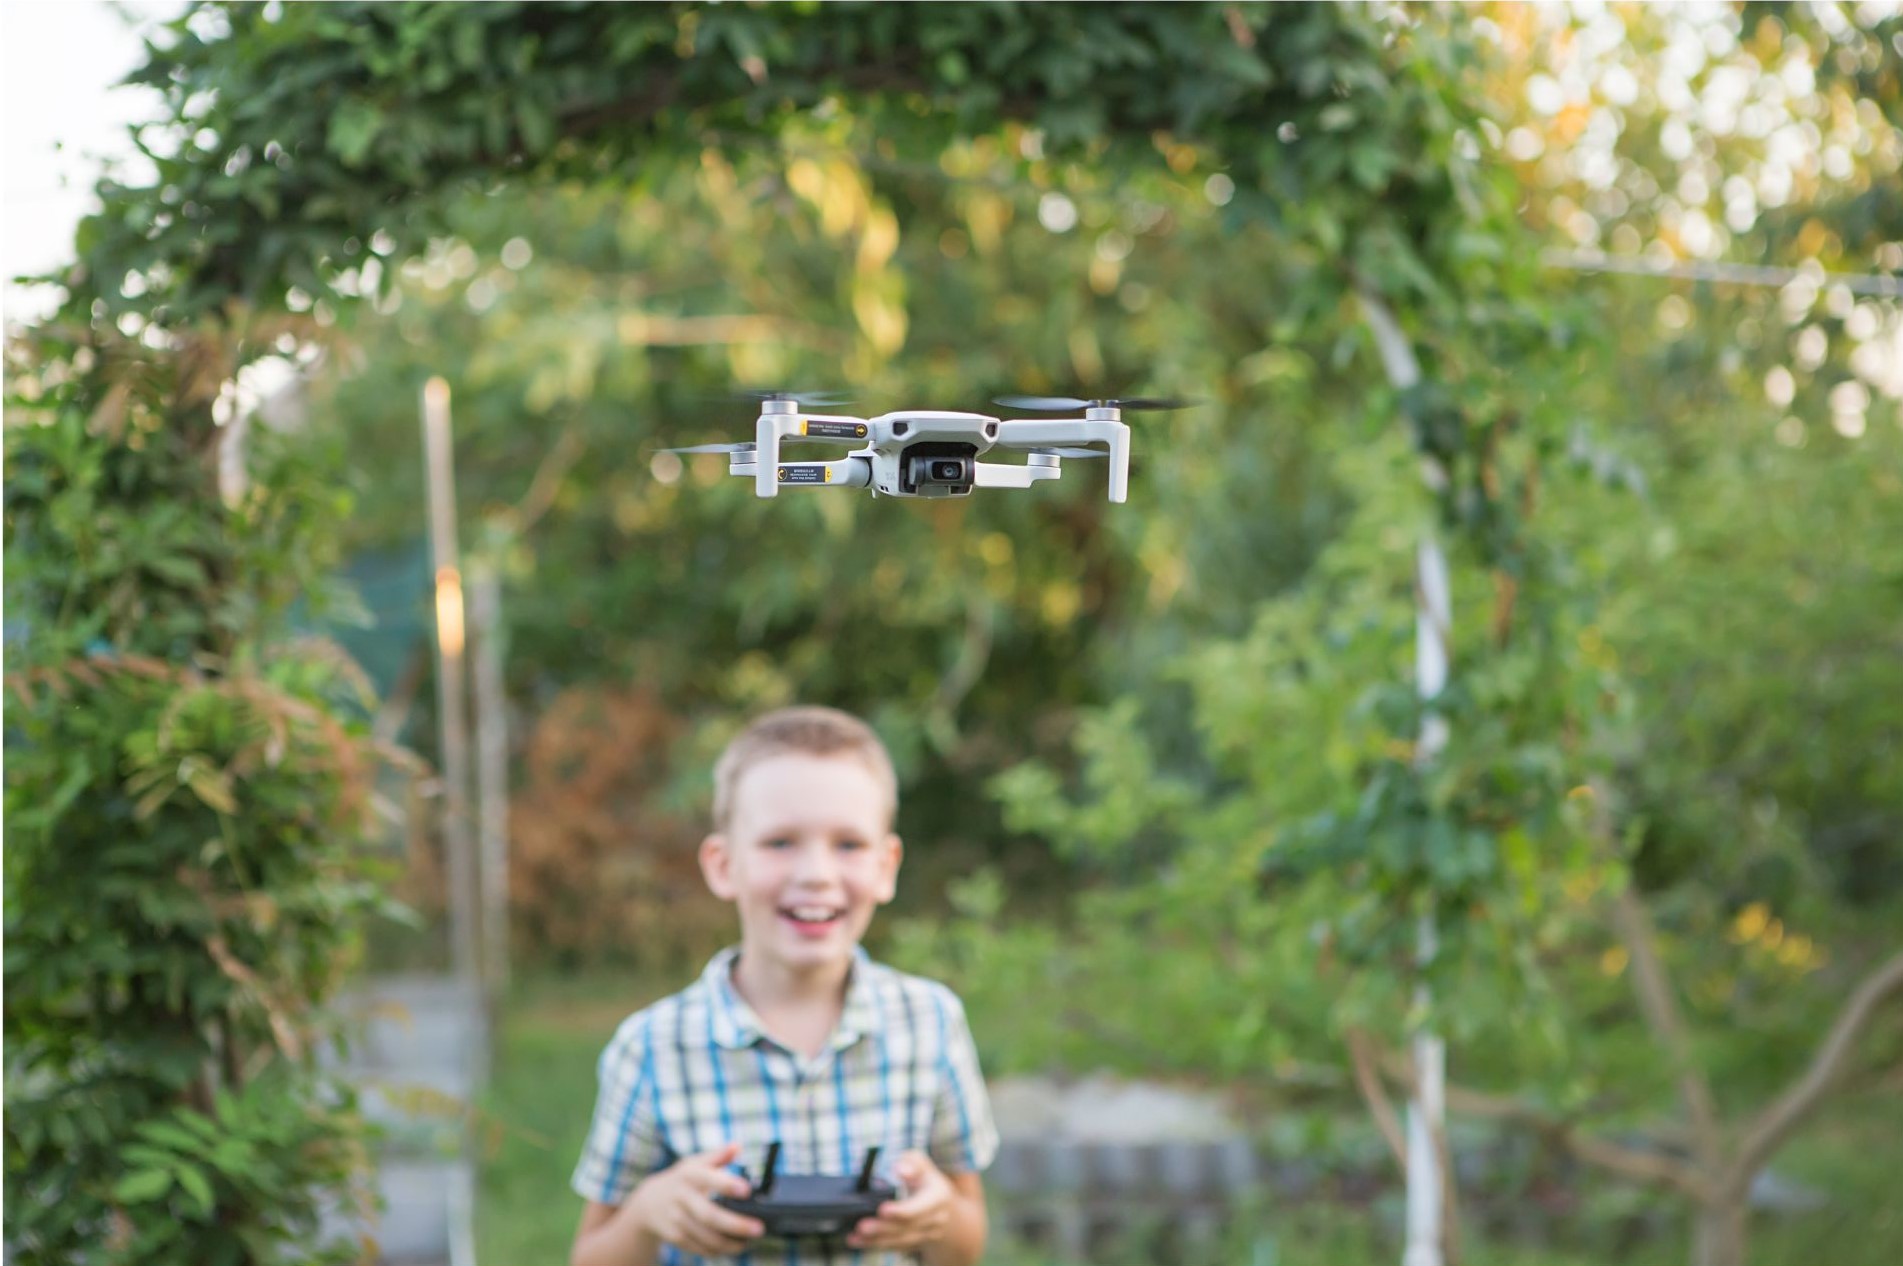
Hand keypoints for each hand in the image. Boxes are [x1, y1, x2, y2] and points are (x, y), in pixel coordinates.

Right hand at [625, 1141, 764, 1257]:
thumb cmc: (682, 1179)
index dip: (727, 1185)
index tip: (747, 1190)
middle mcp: (681, 1197)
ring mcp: (676, 1219)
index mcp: (689, 1175)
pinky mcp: (674, 1236)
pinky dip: (716, 1251)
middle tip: (758, 1229)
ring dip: (728, 1243)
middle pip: (708, 1215)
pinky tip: (732, 1248)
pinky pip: (698, 1247)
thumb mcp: (695, 1163)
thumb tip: (737, 1146)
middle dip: (735, 1224)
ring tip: (748, 1242)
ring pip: (704, 1236)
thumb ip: (718, 1156)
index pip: (708, 1178)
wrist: (648, 1202)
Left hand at [846, 1150, 953, 1252]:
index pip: (919, 1208)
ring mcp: (928, 1235)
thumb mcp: (921, 1163)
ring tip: (855, 1237)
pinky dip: (876, 1245)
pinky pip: (895, 1247)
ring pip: (900, 1241)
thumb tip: (900, 1170)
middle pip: (907, 1227)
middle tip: (861, 1226)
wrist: (942, 1204)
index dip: (901, 1210)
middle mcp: (936, 1219)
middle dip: (883, 1229)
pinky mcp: (916, 1243)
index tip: (882, 1209)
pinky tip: (858, 1242)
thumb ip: (911, 1162)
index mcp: (938, 1197)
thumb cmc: (924, 1177)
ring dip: (876, 1241)